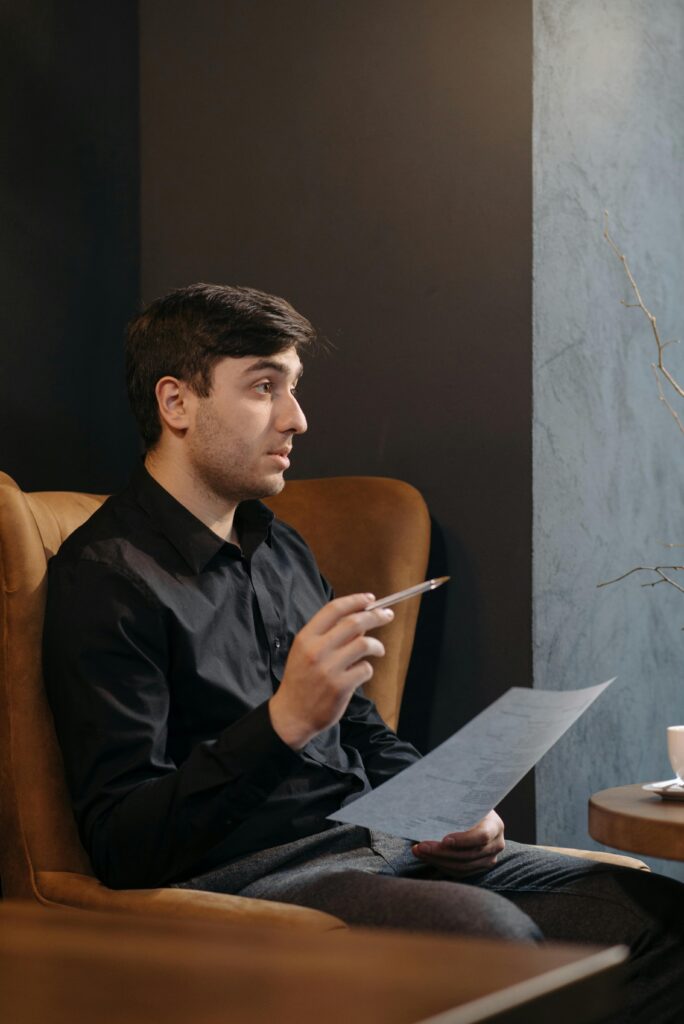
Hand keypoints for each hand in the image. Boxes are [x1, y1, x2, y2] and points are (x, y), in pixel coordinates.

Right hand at [268, 593, 392, 749]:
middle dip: (376, 616)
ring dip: (377, 644)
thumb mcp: (305, 652)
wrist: (291, 715)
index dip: (355, 601)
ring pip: (364, 644)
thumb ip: (328, 635)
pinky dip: (367, 668)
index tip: (370, 599)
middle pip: (354, 623)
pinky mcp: (340, 686)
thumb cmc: (301, 681)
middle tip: (387, 615)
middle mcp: (317, 650)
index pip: (334, 609)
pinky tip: (361, 672)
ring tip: (378, 649)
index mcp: (306, 638)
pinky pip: (365, 669)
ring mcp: (329, 668)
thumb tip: (359, 620)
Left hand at [411, 811, 504, 876]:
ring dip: (437, 860)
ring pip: (462, 867)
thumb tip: (429, 805)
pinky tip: (426, 856)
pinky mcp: (478, 868)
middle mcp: (496, 844)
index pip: (482, 836)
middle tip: (421, 846)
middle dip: (442, 852)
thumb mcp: (466, 803)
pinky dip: (440, 865)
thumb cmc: (467, 805)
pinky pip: (458, 872)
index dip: (463, 840)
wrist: (477, 814)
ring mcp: (489, 859)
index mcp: (495, 825)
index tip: (444, 839)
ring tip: (419, 851)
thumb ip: (455, 806)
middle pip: (468, 855)